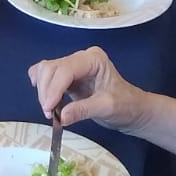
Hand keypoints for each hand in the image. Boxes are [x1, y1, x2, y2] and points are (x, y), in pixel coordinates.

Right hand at [28, 47, 151, 134]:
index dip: (53, 88)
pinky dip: (42, 88)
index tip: (48, 109)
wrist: (133, 109)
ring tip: (50, 111)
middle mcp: (80, 58)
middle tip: (49, 114)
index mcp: (93, 59)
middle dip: (46, 91)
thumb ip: (83, 110)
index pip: (65, 69)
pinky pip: (46, 76)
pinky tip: (47, 101)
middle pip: (51, 68)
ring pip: (45, 71)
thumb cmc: (125, 105)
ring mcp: (73, 65)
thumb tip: (61, 117)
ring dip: (42, 91)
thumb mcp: (107, 108)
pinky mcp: (66, 76)